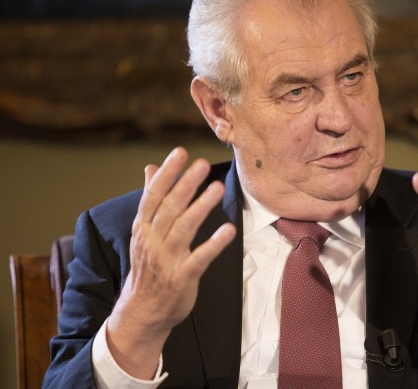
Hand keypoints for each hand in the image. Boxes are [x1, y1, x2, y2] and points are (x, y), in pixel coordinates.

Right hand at [106, 147, 235, 378]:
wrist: (142, 312)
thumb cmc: (148, 267)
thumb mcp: (143, 232)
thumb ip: (151, 200)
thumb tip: (149, 168)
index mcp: (143, 228)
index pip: (154, 195)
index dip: (167, 173)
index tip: (180, 152)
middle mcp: (153, 241)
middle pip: (169, 208)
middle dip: (186, 184)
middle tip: (202, 164)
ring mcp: (167, 260)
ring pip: (183, 229)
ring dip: (201, 207)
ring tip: (217, 188)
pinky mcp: (182, 278)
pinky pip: (199, 259)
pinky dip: (214, 244)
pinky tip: (228, 230)